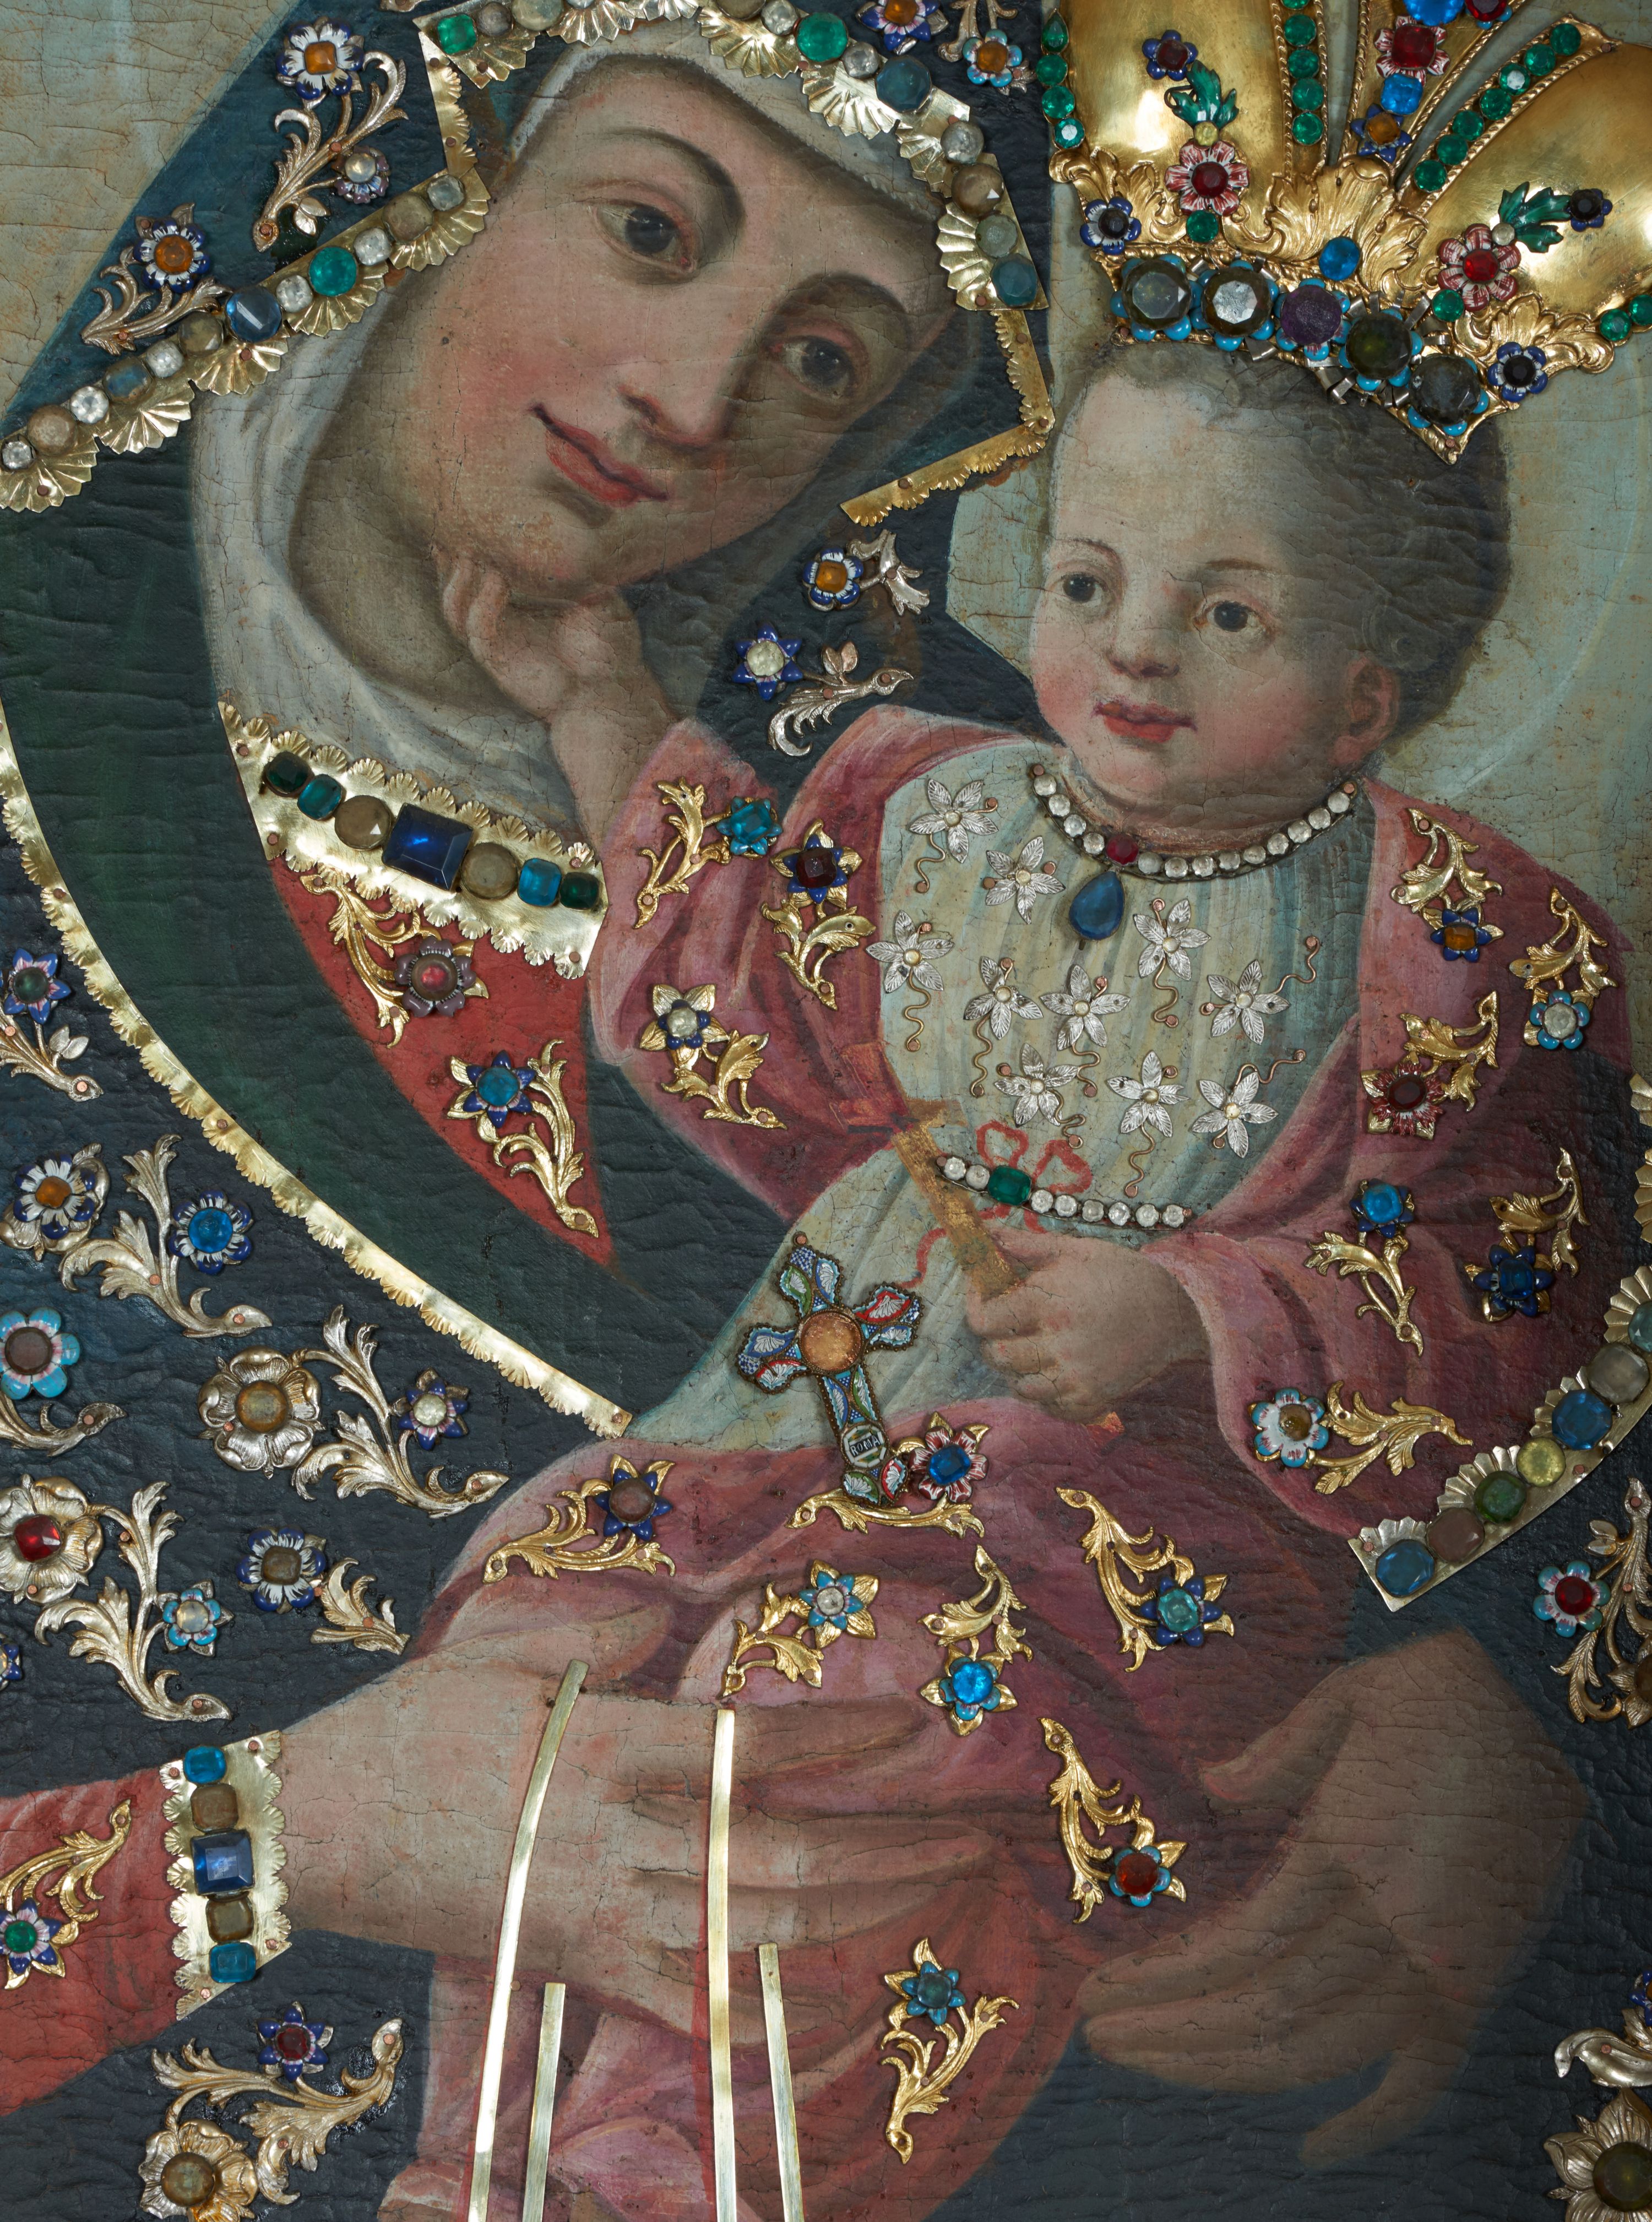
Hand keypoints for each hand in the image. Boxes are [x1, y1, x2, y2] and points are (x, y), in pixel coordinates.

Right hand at [280, 1646, 1019, 2041]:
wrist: (317, 1828)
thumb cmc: (408, 1728)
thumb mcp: (499, 1655)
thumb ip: (593, 1643)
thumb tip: (660, 1628)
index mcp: (609, 1747)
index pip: (755, 1744)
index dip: (846, 1735)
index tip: (917, 1724)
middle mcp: (621, 1838)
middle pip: (783, 1849)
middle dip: (889, 1846)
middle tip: (968, 1836)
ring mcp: (602, 1913)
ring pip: (756, 1927)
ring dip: (854, 1914)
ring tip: (927, 1897)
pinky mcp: (575, 1966)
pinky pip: (682, 2006)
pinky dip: (755, 2013)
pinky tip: (816, 2004)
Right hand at [436, 550, 671, 841]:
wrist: (608, 695)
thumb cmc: (608, 648)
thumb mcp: (601, 599)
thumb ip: (583, 568)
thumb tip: (581, 529)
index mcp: (517, 601)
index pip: (476, 570)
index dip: (465, 545)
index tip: (467, 511)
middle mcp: (500, 619)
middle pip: (454, 586)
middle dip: (448, 559)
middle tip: (453, 526)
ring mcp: (497, 641)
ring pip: (455, 608)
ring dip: (457, 579)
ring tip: (471, 551)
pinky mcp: (498, 663)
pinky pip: (479, 631)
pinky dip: (483, 605)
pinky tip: (496, 581)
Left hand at [965, 1218, 1207, 1419]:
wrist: (1177, 1310)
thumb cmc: (1123, 1274)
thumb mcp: (1075, 1249)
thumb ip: (1025, 1245)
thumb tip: (985, 1235)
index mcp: (1048, 1304)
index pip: (983, 1321)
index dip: (975, 1306)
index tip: (983, 1295)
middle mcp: (1058, 1345)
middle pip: (996, 1356)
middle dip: (996, 1340)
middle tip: (1011, 1325)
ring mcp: (1075, 1378)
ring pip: (1019, 1387)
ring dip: (1019, 1369)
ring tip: (1035, 1349)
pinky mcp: (1093, 1400)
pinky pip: (1049, 1408)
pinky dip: (1045, 1394)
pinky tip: (1056, 1370)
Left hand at [1076, 1629, 1585, 2163]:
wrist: (1552, 1710)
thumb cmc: (1443, 1692)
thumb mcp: (1349, 1697)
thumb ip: (1275, 1753)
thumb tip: (1209, 1786)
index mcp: (1349, 1855)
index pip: (1235, 1949)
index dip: (1161, 1981)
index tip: (1097, 1992)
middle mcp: (1393, 1929)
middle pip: (1262, 2015)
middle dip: (1169, 2033)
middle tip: (1095, 2035)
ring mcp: (1438, 1968)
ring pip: (1319, 2052)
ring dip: (1224, 2067)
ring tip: (1148, 2058)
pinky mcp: (1474, 1984)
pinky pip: (1424, 2078)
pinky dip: (1371, 2123)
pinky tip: (1312, 2149)